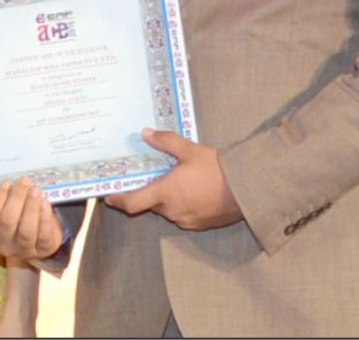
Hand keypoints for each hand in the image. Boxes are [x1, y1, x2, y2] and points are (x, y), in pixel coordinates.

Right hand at [0, 178, 63, 261]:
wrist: (38, 235)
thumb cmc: (16, 216)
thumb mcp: (4, 209)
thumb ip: (3, 198)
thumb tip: (12, 181)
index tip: (6, 183)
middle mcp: (2, 245)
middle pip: (7, 222)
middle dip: (17, 198)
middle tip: (24, 181)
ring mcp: (23, 251)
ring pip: (26, 230)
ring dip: (31, 207)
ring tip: (36, 190)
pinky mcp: (42, 251)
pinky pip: (44, 236)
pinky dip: (45, 218)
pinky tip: (45, 203)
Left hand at [103, 128, 241, 229]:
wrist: (249, 188)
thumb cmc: (217, 168)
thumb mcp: (189, 150)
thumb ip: (165, 142)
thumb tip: (145, 133)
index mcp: (165, 193)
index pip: (132, 204)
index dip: (118, 201)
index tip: (109, 197)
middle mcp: (172, 210)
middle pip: (150, 204)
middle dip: (149, 193)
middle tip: (151, 177)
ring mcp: (186, 220)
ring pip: (167, 210)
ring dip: (166, 199)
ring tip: (175, 181)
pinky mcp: (200, 225)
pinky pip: (182, 215)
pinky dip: (181, 205)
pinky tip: (191, 191)